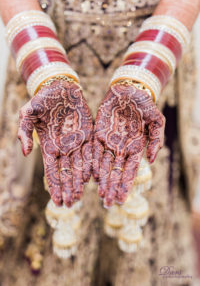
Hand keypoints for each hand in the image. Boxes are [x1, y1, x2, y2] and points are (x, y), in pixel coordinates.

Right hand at [18, 79, 92, 206]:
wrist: (60, 87)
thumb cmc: (42, 99)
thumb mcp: (27, 113)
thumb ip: (24, 132)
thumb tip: (25, 152)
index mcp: (49, 146)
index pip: (51, 171)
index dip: (54, 186)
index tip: (56, 201)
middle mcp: (64, 148)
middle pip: (66, 172)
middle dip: (67, 188)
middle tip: (70, 204)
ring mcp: (77, 142)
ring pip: (79, 165)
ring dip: (79, 181)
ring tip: (80, 196)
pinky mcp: (89, 134)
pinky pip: (92, 152)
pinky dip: (92, 165)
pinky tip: (93, 178)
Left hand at [93, 83, 164, 206]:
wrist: (128, 91)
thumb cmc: (144, 104)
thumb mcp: (156, 120)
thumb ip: (156, 139)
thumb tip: (152, 160)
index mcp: (136, 147)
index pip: (130, 170)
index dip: (125, 185)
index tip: (122, 199)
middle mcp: (121, 148)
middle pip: (115, 172)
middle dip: (112, 188)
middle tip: (108, 204)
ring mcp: (109, 142)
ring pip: (103, 165)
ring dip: (101, 180)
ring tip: (99, 195)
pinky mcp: (98, 134)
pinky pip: (93, 151)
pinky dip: (91, 163)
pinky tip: (89, 176)